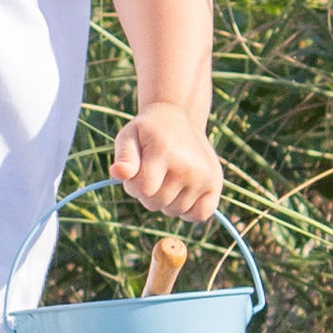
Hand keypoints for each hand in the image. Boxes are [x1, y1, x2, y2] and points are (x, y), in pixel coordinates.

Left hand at [111, 102, 220, 222]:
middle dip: (147, 192)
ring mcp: (204, 177)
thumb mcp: (129, 137)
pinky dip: (188, 211)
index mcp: (164, 153)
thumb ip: (124, 157)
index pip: (142, 189)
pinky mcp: (215, 184)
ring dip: (165, 200)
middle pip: (156, 203)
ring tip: (167, 177)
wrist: (180, 118)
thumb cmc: (149, 132)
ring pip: (174, 211)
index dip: (132, 185)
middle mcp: (188, 167)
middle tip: (152, 172)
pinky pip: (199, 215)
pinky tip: (182, 193)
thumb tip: (117, 173)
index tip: (135, 171)